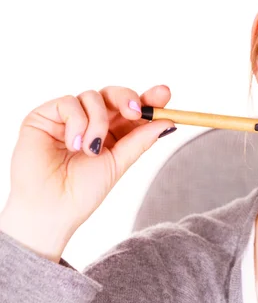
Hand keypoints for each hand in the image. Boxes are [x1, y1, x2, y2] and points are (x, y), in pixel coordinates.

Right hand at [0, 85, 174, 261]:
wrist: (51, 209)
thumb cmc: (83, 191)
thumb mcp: (119, 163)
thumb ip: (140, 140)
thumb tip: (168, 122)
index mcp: (111, 133)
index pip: (131, 109)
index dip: (148, 99)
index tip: (164, 93)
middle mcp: (90, 121)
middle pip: (113, 94)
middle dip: (128, 98)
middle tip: (135, 111)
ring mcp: (67, 117)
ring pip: (92, 97)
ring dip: (98, 122)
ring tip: (90, 150)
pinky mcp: (44, 115)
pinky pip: (69, 102)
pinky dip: (77, 122)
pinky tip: (73, 145)